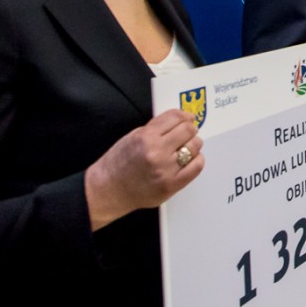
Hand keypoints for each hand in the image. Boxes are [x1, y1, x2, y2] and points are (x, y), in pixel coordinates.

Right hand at [84, 108, 203, 230]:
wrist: (108, 190)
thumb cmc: (118, 164)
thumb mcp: (133, 137)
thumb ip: (156, 128)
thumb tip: (179, 120)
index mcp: (145, 137)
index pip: (175, 118)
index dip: (184, 116)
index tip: (188, 118)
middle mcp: (157, 153)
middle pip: (188, 131)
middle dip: (190, 129)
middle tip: (188, 132)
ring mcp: (165, 170)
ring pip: (194, 147)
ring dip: (194, 144)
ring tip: (187, 147)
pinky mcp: (171, 185)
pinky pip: (196, 167)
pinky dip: (197, 160)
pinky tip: (190, 159)